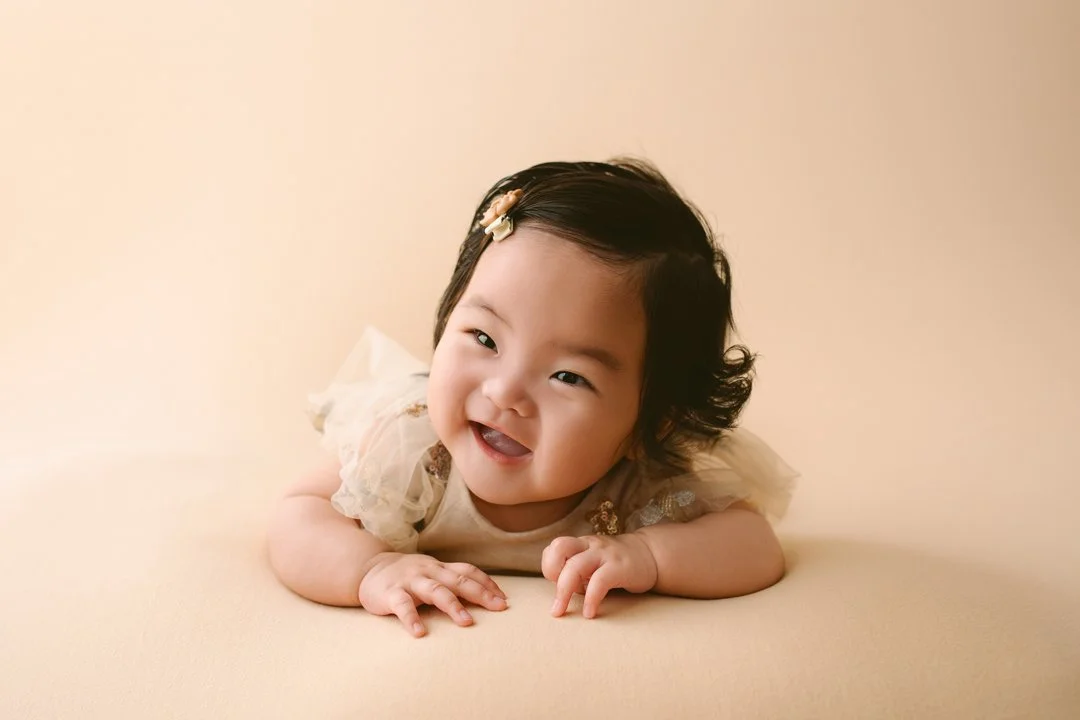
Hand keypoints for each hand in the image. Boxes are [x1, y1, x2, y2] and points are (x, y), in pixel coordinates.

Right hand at [358, 552, 507, 636]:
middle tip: (499, 608)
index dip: (486, 583)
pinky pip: (403, 606)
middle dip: (480, 593)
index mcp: (439, 568)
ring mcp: (410, 581)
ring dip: (453, 605)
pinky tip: (420, 633)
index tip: (504, 599)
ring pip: (435, 591)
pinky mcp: (391, 593)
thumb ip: (452, 580)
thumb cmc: (406, 575)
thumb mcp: (431, 572)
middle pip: (458, 580)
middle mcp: (428, 571)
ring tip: (467, 622)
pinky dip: (412, 619)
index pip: (468, 571)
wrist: (368, 569)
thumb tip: (485, 594)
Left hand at [541, 533, 657, 618]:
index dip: (550, 565)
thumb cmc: (616, 565)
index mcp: (581, 544)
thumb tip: (559, 594)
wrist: (651, 556)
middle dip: (551, 574)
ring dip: (563, 591)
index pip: (554, 546)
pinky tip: (589, 613)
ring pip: (575, 566)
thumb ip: (576, 574)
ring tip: (562, 611)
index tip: (556, 584)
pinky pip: (599, 582)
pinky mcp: (619, 567)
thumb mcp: (592, 563)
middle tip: (555, 599)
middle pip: (560, 548)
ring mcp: (605, 554)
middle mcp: (590, 545)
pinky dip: (590, 600)